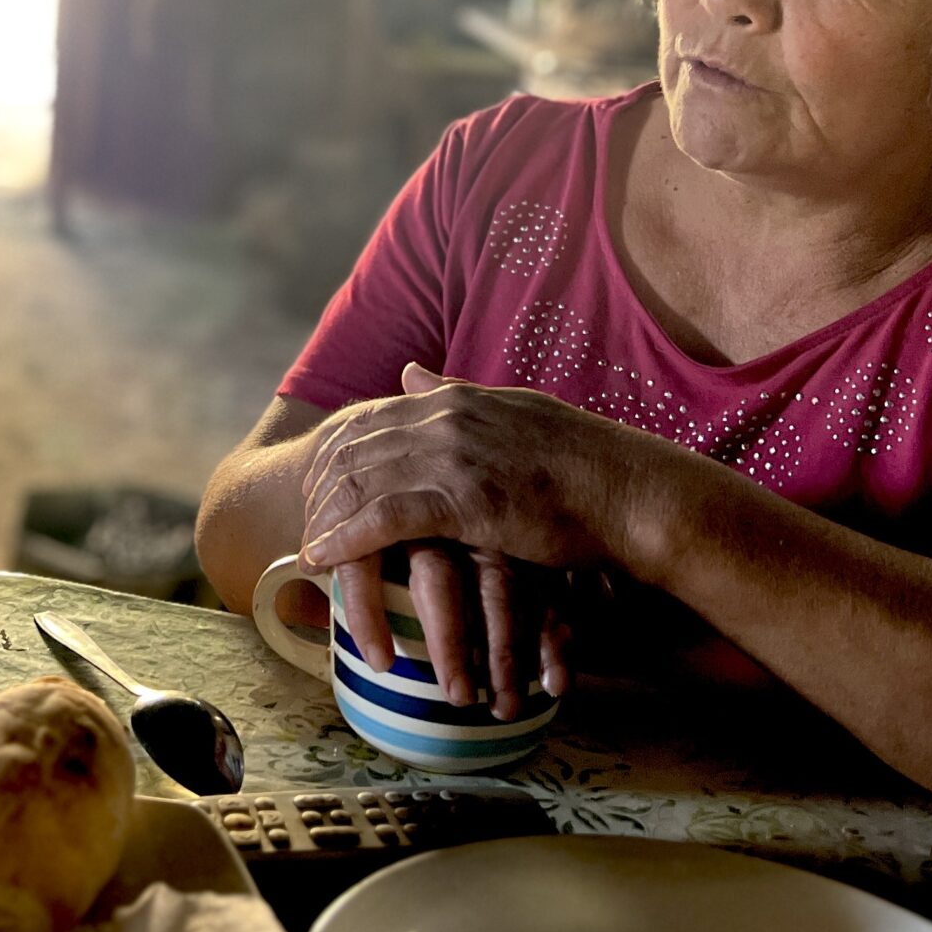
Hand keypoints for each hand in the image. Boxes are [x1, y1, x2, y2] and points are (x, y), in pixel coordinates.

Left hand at [300, 365, 672, 709]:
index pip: (370, 417)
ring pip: (362, 482)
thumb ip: (454, 393)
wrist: (630, 492)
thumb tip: (409, 372)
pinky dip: (347, 540)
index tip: (316, 484)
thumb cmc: (582, 463)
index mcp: (455, 398)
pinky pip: (385, 518)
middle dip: (321, 488)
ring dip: (325, 518)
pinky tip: (325, 559)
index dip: (335, 453)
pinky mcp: (464, 500)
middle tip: (301, 522)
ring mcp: (453, 457)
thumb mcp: (513, 411)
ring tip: (304, 547)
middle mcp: (445, 419)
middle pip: (355, 448)